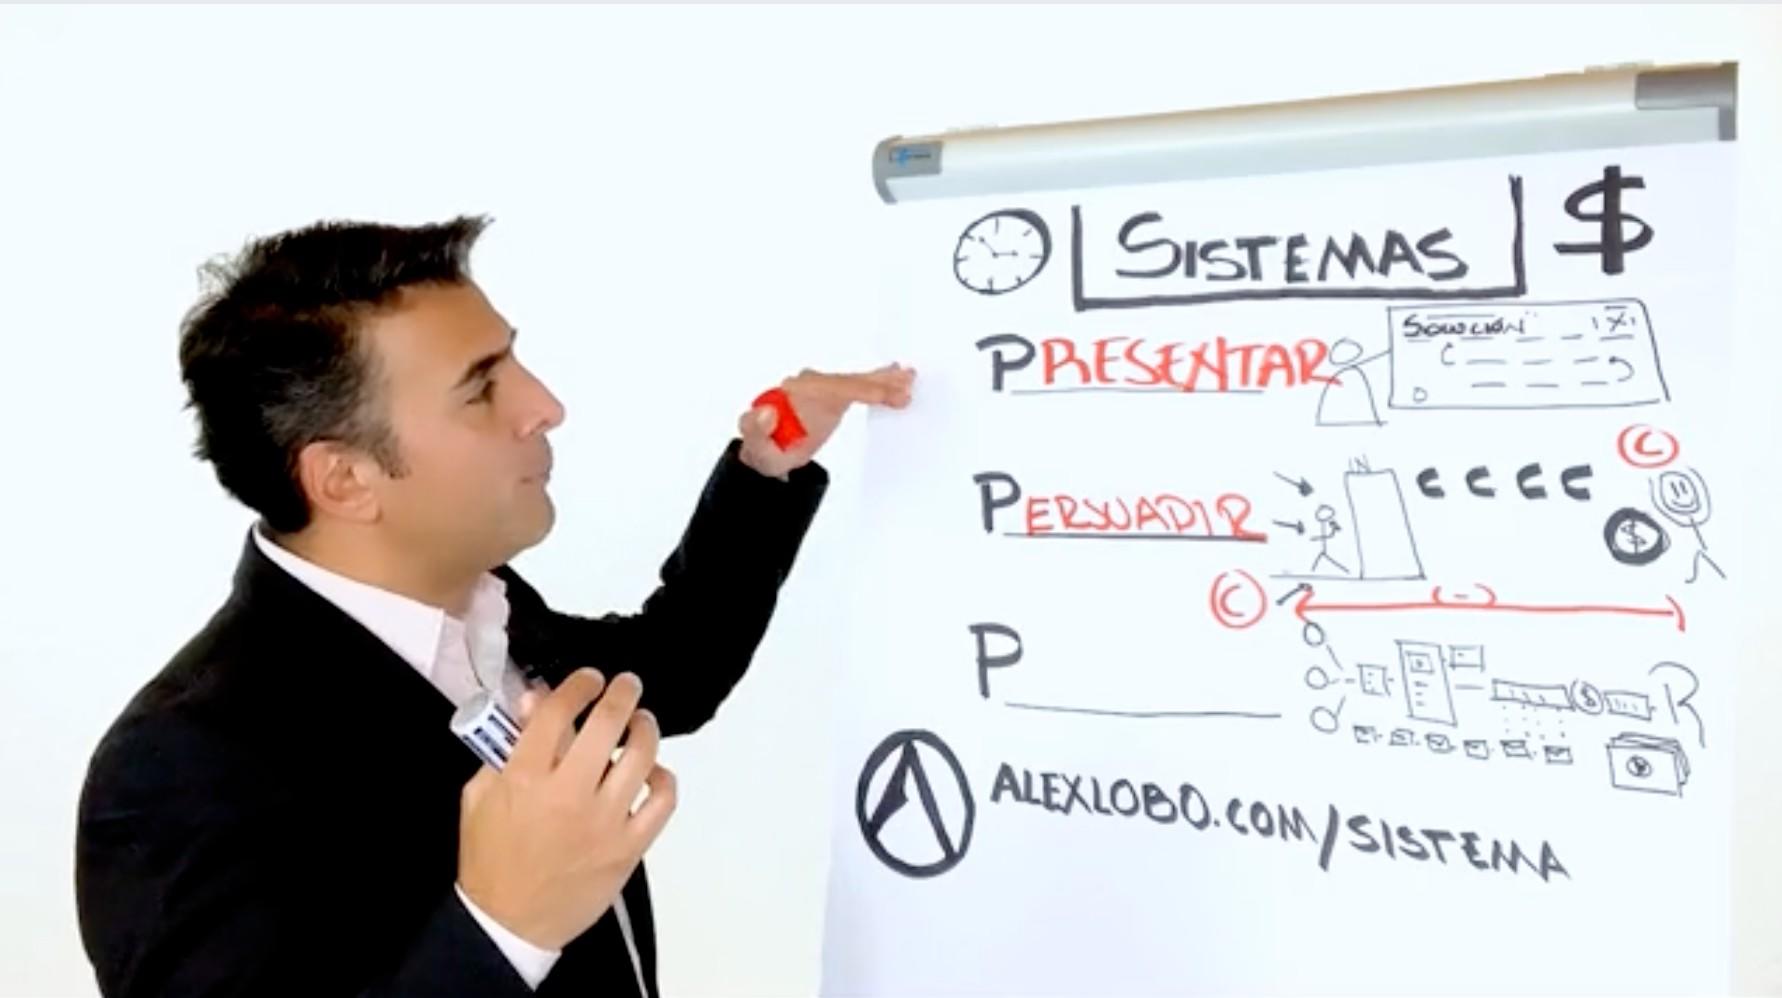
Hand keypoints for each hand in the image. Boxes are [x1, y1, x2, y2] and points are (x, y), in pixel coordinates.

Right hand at [457, 670, 675, 950]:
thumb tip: (535, 702)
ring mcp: (604, 821)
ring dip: (645, 729)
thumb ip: (507, 748)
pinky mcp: (628, 848)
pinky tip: (654, 771)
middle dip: (621, 693)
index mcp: (525, 778)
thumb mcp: (481, 796)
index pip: (557, 712)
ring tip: (641, 722)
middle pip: (606, 724)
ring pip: (640, 757)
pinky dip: (664, 779)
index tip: (588, 679)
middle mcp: (568, 794)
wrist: (509, 923)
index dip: (578, 685)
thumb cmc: (491, 858)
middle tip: (627, 685)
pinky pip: (662, 803)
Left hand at [737, 363, 914, 478]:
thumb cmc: (763, 450)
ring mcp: (823, 389)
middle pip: (849, 379)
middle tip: (905, 385)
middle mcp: (810, 385)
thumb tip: (768, 411)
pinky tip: (899, 379)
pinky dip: (880, 384)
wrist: (768, 455)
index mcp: (794, 393)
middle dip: (878, 382)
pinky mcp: (834, 397)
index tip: (882, 395)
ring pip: (857, 380)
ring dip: (884, 379)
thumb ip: (755, 428)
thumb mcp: (755, 446)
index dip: (859, 389)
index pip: (832, 387)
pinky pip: (859, 388)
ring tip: (908, 377)